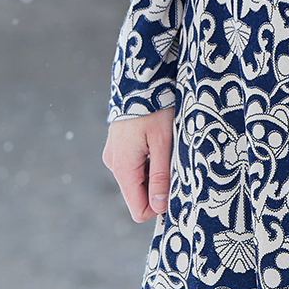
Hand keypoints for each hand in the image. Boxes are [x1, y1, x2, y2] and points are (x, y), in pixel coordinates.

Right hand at [102, 107, 175, 222]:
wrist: (140, 78)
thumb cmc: (154, 107)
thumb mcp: (163, 142)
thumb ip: (161, 176)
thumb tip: (159, 207)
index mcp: (123, 167)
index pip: (138, 209)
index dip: (158, 206)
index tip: (175, 188)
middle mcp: (114, 164)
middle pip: (138, 194)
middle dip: (157, 185)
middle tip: (173, 160)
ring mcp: (114, 154)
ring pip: (136, 179)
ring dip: (153, 171)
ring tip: (165, 146)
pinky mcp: (117, 145)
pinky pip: (133, 164)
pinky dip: (146, 159)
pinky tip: (156, 140)